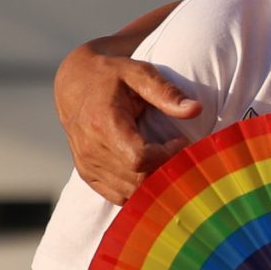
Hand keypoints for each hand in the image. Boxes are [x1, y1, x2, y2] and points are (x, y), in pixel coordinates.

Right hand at [54, 40, 199, 205]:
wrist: (74, 83)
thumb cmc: (111, 75)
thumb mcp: (139, 73)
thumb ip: (166, 92)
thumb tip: (196, 110)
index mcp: (103, 124)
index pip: (139, 159)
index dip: (167, 156)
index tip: (181, 141)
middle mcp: (90, 150)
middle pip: (137, 180)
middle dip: (165, 171)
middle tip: (179, 153)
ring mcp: (87, 164)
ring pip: (129, 193)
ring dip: (155, 183)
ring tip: (166, 159)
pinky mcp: (87, 174)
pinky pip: (118, 196)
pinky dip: (139, 190)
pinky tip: (152, 169)